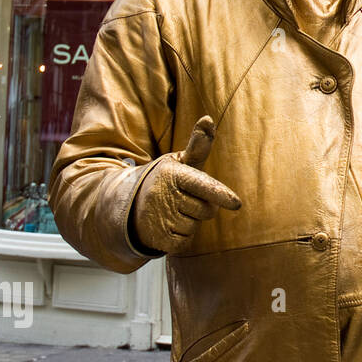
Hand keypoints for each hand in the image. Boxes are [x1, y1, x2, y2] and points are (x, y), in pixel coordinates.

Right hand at [130, 116, 241, 254]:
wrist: (125, 205)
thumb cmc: (164, 181)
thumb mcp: (179, 162)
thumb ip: (198, 146)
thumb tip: (208, 119)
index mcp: (172, 173)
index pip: (203, 185)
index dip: (220, 194)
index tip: (236, 204)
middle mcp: (163, 194)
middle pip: (206, 210)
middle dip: (201, 208)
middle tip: (183, 200)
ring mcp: (157, 217)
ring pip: (194, 227)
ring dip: (189, 223)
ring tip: (172, 211)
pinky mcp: (155, 238)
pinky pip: (184, 242)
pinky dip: (180, 238)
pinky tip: (167, 227)